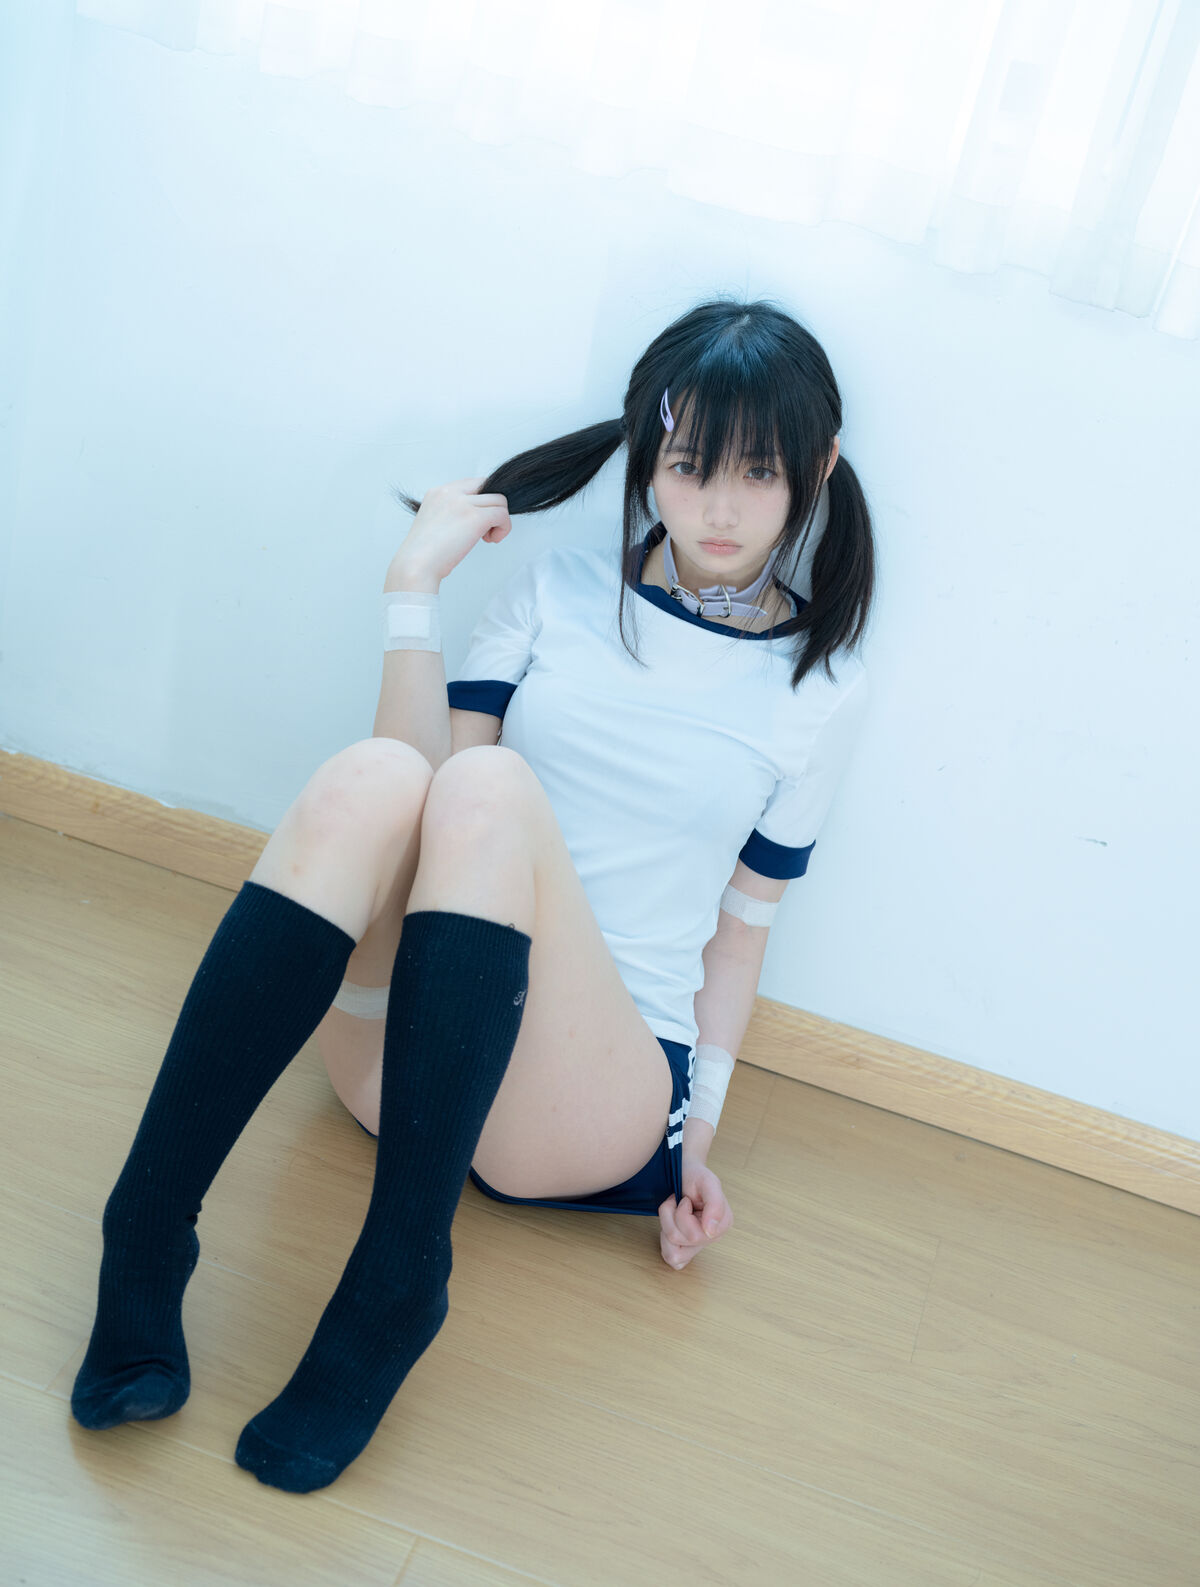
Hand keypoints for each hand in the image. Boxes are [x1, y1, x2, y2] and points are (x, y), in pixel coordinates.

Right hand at [389, 476, 512, 585]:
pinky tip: (491, 540)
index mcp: (437, 492)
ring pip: (499, 500)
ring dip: (499, 520)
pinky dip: (504, 529)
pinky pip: (502, 514)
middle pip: (488, 486)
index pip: (472, 483)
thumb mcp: (434, 523)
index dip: (481, 501)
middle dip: (492, 507)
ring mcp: (463, 503)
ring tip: (487, 538)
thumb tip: (471, 519)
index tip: (477, 520)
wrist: (416, 566)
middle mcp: (450, 492)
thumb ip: (451, 513)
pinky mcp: (475, 517)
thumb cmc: (422, 555)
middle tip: (485, 529)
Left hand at [658, 1161, 732, 1269]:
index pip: (695, 1235)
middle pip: (680, 1241)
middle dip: (671, 1217)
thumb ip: (714, 1204)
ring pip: (673, 1253)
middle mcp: (712, 1238)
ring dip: (666, 1227)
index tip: (686, 1199)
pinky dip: (665, 1242)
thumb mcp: (707, 1182)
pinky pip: (673, 1260)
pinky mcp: (685, 1250)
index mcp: (722, 1224)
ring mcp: (698, 1246)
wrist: (684, 1172)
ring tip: (673, 1212)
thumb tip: (711, 1231)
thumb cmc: (695, 1176)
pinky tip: (670, 1225)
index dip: (682, 1214)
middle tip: (677, 1202)